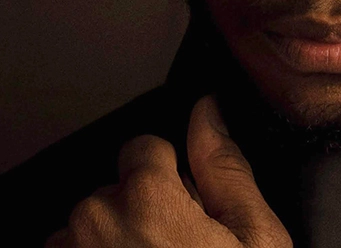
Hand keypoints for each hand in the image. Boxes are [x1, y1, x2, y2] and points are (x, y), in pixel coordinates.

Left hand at [45, 96, 291, 247]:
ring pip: (85, 231)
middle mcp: (89, 220)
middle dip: (138, 215)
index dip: (169, 182)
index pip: (143, 149)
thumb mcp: (255, 239)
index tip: (184, 217)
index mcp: (144, 196)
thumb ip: (225, 168)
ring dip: (108, 247)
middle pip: (113, 191)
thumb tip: (208, 107)